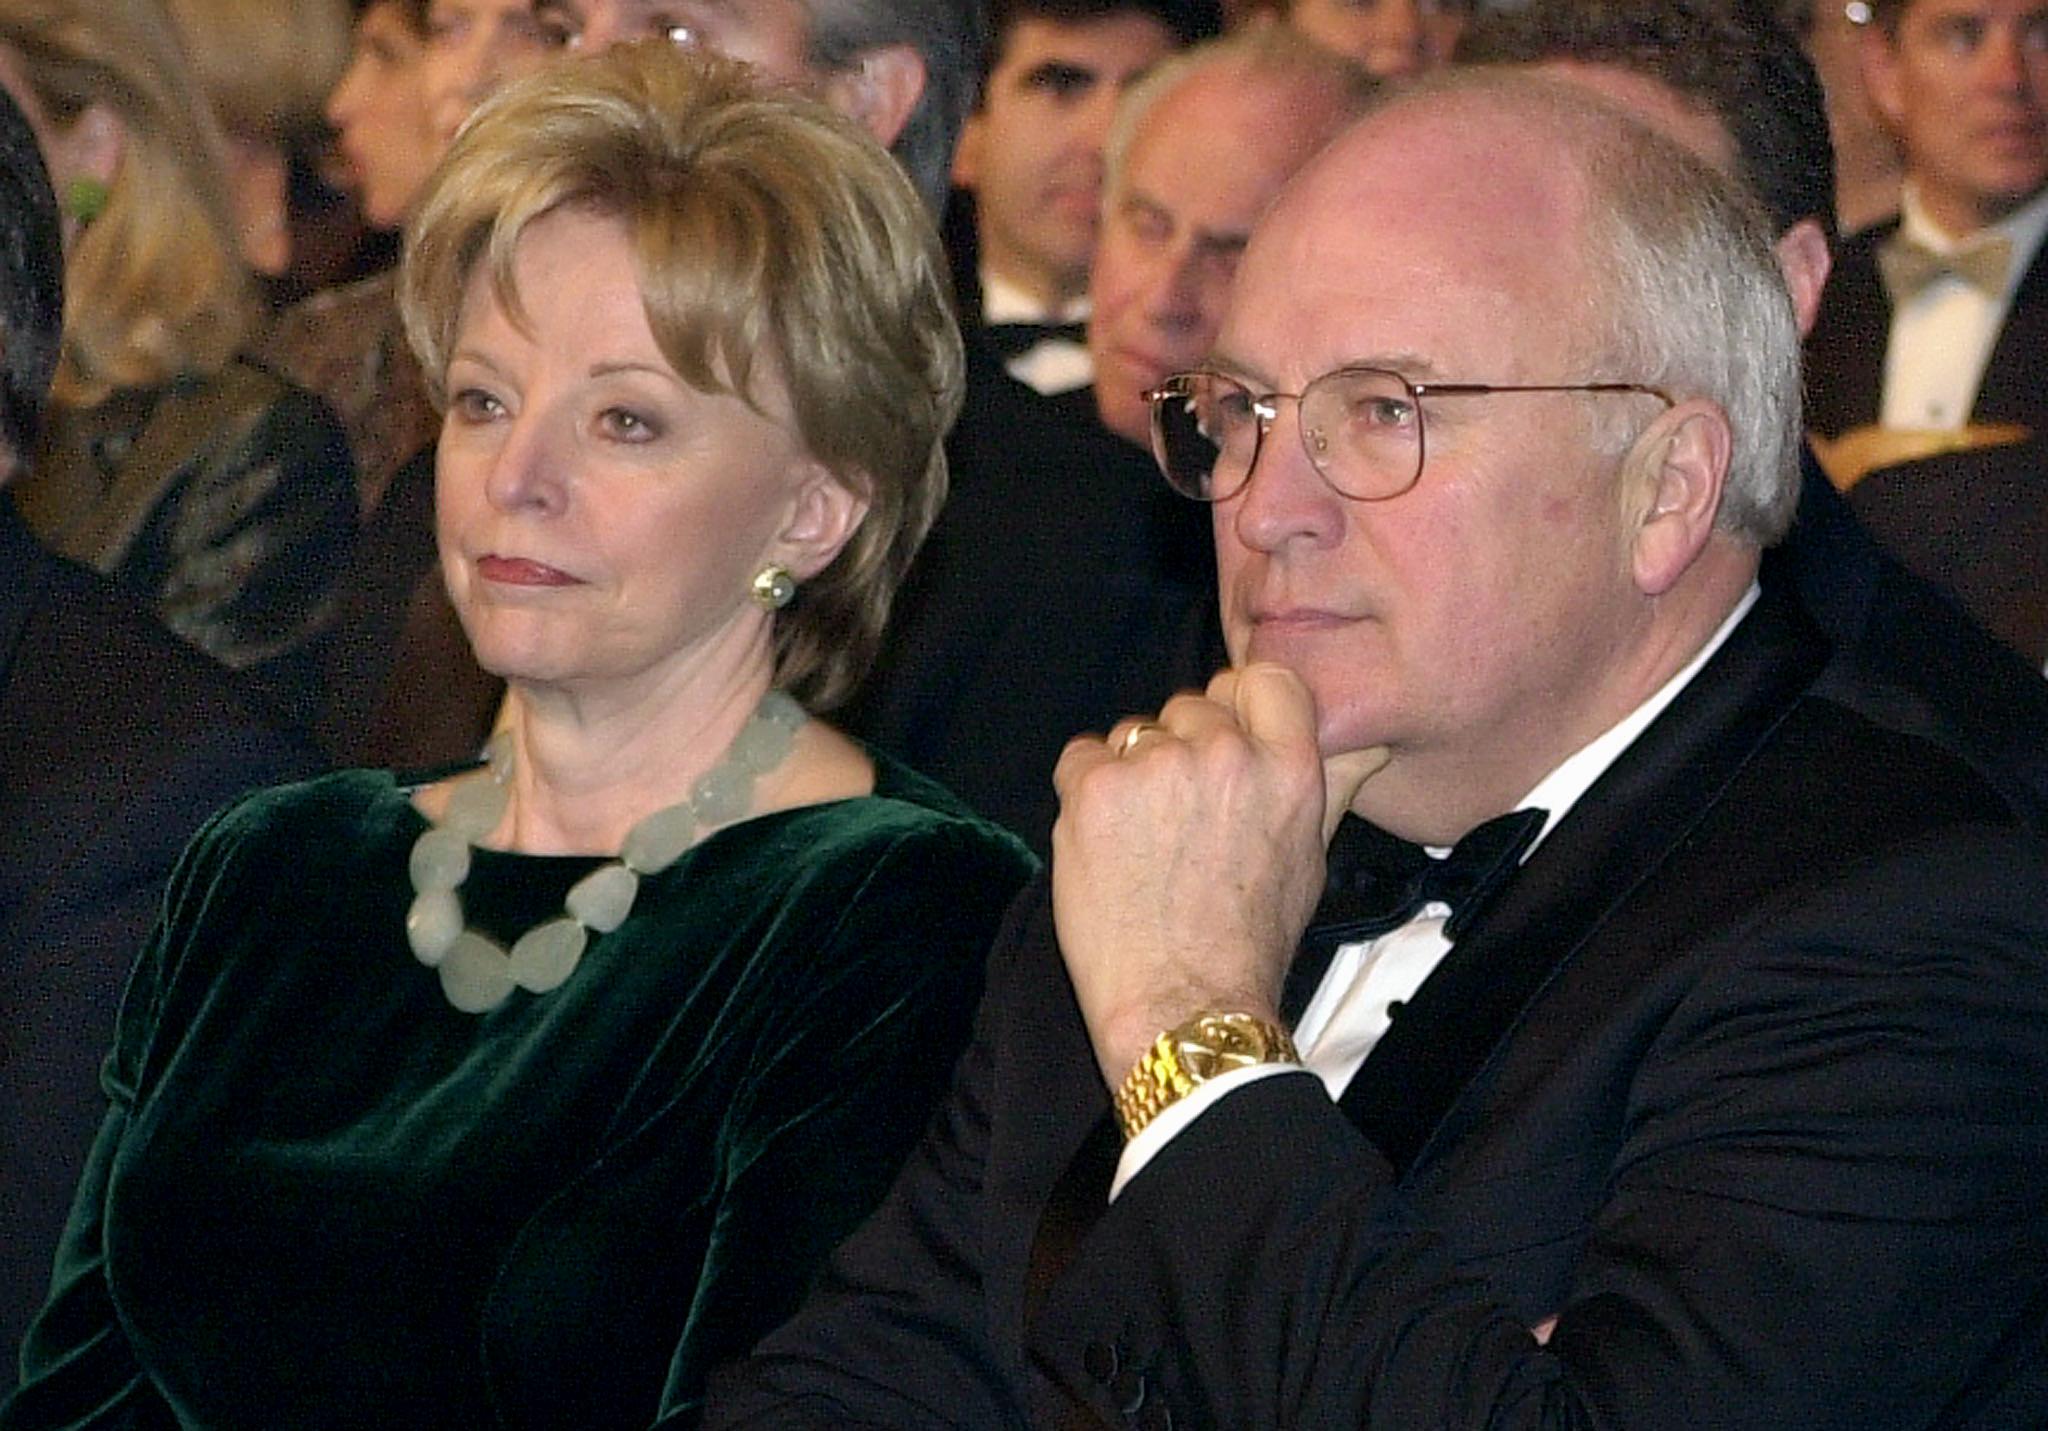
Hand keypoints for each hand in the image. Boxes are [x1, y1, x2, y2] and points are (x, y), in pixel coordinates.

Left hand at [1049, 664, 1389, 1085]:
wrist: (1183, 1006)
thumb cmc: (1250, 944)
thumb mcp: (1312, 859)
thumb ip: (1331, 786)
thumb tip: (1367, 743)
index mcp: (1288, 767)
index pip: (1261, 678)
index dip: (1238, 705)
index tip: (1225, 740)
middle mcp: (1225, 755)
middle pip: (1191, 704)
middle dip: (1181, 749)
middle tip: (1181, 818)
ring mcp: (1156, 767)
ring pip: (1133, 731)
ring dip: (1132, 772)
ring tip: (1144, 841)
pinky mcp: (1095, 788)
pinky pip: (1081, 757)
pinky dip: (1085, 792)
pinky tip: (1106, 843)